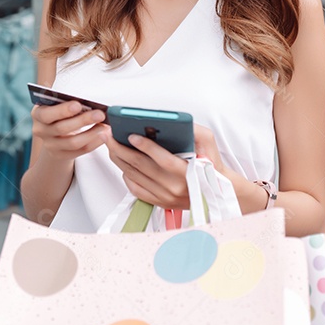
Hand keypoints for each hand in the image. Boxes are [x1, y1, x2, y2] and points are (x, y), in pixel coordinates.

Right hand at [30, 102, 108, 163]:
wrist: (54, 133)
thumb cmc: (59, 112)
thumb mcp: (56, 103)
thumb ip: (62, 97)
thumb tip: (75, 91)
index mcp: (38, 114)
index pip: (46, 114)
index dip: (62, 110)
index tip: (78, 105)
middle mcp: (41, 131)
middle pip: (62, 128)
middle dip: (83, 121)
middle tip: (100, 114)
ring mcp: (50, 145)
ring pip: (72, 143)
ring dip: (91, 134)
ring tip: (105, 126)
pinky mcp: (61, 155)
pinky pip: (80, 151)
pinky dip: (94, 143)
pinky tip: (104, 136)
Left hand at [104, 123, 225, 210]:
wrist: (216, 193)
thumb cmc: (211, 164)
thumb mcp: (209, 142)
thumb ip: (194, 130)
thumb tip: (173, 122)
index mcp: (187, 172)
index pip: (162, 159)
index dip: (145, 146)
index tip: (131, 135)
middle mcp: (174, 187)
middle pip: (141, 167)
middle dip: (120, 148)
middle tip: (108, 134)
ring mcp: (165, 197)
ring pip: (134, 176)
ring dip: (118, 159)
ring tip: (110, 144)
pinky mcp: (159, 203)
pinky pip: (135, 188)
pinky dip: (125, 174)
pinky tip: (122, 162)